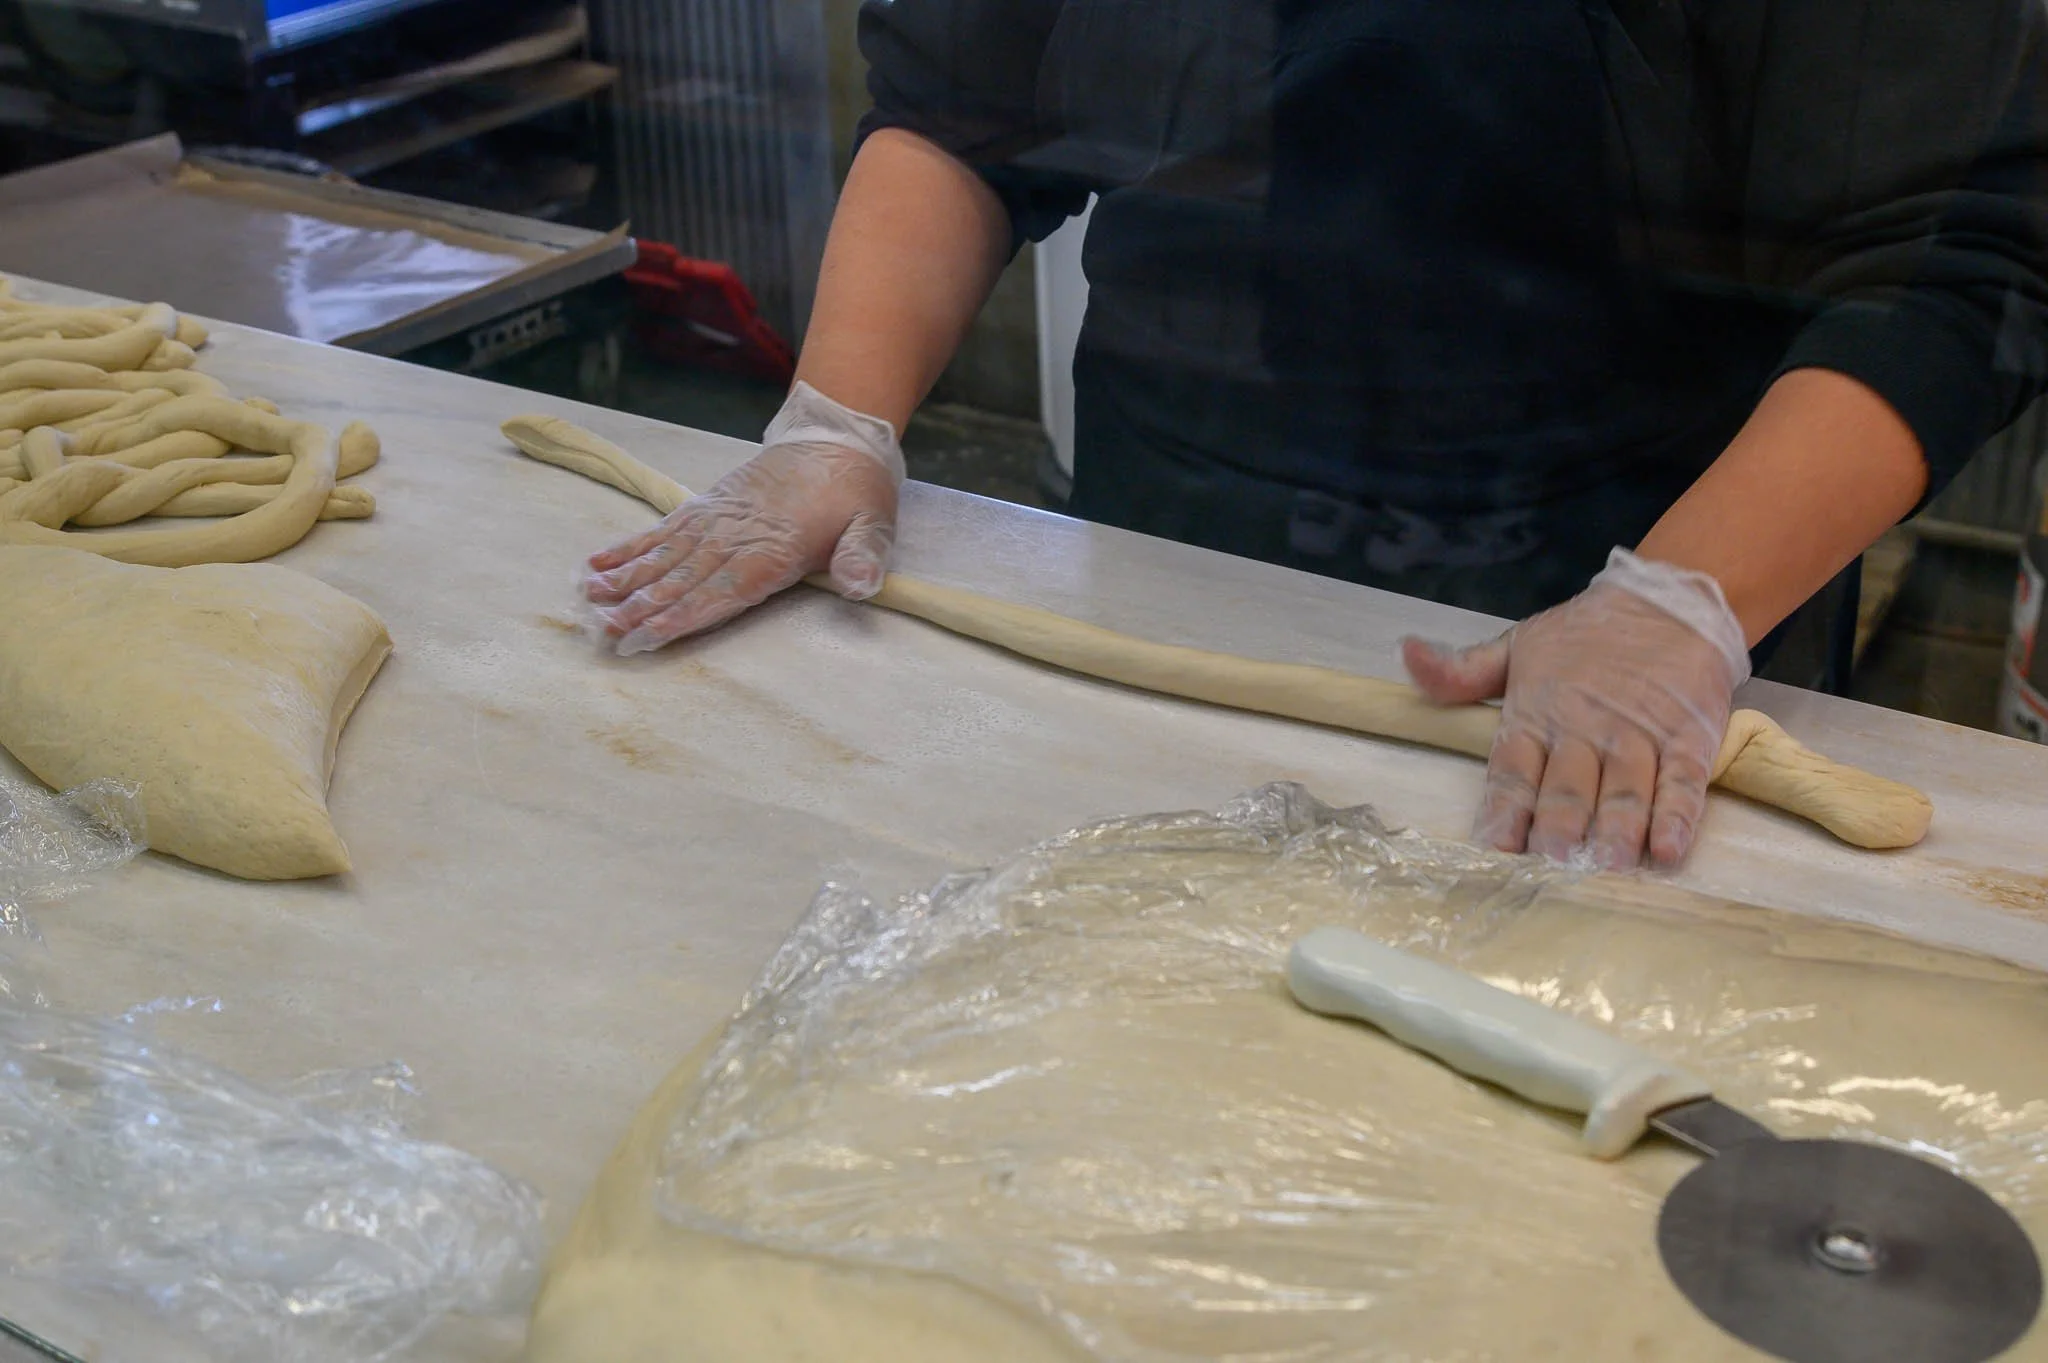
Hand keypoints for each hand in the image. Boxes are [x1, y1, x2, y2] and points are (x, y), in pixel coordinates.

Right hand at [583, 382, 903, 654]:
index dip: (684, 616)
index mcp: (775, 548)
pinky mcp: (705, 508)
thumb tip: (861, 586)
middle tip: (604, 632)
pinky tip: (598, 563)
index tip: (648, 636)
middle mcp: (736, 536)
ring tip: (588, 599)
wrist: (835, 438)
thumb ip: (863, 556)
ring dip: (626, 580)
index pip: (722, 590)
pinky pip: (662, 531)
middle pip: (682, 579)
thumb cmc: (855, 491)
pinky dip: (629, 548)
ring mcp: (715, 520)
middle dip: (642, 607)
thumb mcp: (874, 524)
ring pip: (664, 556)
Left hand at [1401, 550, 1750, 869]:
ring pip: (1626, 789)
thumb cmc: (1585, 636)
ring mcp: (1639, 735)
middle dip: (1559, 827)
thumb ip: (1461, 672)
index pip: (1512, 769)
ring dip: (1617, 829)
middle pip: (1568, 788)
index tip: (1495, 846)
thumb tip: (1405, 653)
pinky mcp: (1689, 737)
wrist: (1668, 601)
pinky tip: (1668, 848)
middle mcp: (1585, 730)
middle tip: (1553, 864)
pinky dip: (1677, 815)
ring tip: (1608, 863)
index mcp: (1537, 715)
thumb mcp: (1516, 647)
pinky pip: (1684, 781)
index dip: (1504, 809)